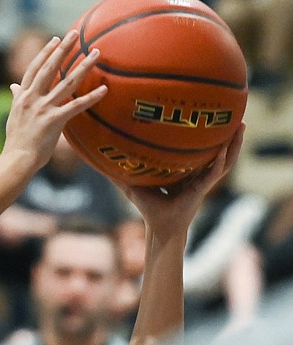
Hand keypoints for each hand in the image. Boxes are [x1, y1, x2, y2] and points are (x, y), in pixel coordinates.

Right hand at [3, 31, 106, 171]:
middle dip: (63, 49)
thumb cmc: (16, 142)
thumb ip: (16, 98)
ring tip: (96, 53)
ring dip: (83, 66)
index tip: (56, 39)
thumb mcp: (13, 116)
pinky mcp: (54, 121)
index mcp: (23, 97)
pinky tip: (104, 89)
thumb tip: (12, 85)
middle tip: (75, 33)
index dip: (45, 53)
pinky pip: (77, 106)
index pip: (34, 69)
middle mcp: (32, 99)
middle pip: (49, 68)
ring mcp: (43, 109)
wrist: (16, 160)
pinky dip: (91, 97)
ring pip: (67, 82)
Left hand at [123, 125, 244, 241]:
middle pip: (219, 150)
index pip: (201, 150)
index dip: (208, 135)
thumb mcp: (135, 185)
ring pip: (225, 160)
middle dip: (229, 134)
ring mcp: (203, 181)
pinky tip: (224, 149)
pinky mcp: (202, 189)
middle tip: (236, 116)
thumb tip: (102, 163)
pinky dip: (220, 161)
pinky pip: (215, 173)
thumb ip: (121, 174)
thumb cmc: (150, 208)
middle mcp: (199, 174)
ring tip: (241, 127)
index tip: (211, 117)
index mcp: (188, 171)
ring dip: (234, 144)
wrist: (159, 228)